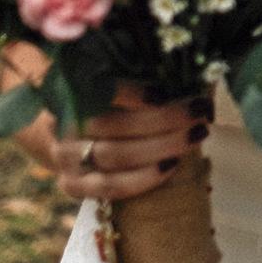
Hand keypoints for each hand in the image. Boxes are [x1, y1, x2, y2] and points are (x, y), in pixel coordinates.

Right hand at [47, 88, 212, 204]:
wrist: (75, 141)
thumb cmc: (109, 103)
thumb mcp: (118, 83)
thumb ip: (142, 77)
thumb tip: (191, 75)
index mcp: (68, 91)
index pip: (95, 89)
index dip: (129, 92)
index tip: (163, 92)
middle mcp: (62, 124)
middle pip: (112, 124)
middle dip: (162, 118)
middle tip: (199, 111)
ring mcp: (65, 159)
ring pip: (114, 156)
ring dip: (160, 147)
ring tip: (195, 136)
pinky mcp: (73, 187)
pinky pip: (111, 187)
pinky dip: (143, 178)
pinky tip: (171, 166)